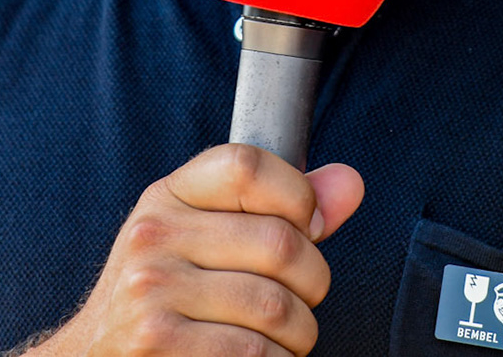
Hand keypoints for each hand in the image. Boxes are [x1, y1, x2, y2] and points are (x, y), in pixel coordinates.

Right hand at [30, 144, 364, 356]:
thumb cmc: (165, 297)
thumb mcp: (207, 236)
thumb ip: (282, 209)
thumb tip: (349, 184)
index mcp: (168, 197)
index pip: (247, 165)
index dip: (299, 195)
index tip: (310, 227)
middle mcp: (154, 237)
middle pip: (281, 243)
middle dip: (313, 282)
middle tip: (300, 299)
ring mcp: (152, 293)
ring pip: (279, 309)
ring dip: (299, 334)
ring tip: (280, 337)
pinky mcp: (158, 346)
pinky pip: (257, 355)